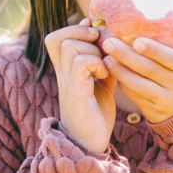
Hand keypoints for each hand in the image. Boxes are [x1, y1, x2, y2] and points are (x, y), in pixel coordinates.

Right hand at [44, 20, 115, 153]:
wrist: (90, 143)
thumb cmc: (95, 115)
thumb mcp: (103, 84)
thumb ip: (105, 65)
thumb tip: (116, 47)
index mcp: (66, 70)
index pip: (56, 38)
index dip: (75, 30)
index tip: (95, 35)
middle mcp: (62, 73)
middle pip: (57, 37)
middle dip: (82, 35)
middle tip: (100, 48)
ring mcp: (66, 81)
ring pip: (70, 45)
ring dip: (92, 51)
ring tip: (104, 67)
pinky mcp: (76, 91)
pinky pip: (81, 61)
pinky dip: (96, 63)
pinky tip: (104, 76)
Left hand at [101, 25, 172, 123]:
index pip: (171, 58)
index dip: (154, 51)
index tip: (136, 41)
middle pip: (150, 70)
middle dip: (127, 56)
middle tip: (108, 43)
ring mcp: (166, 100)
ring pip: (139, 86)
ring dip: (120, 72)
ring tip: (105, 59)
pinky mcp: (154, 111)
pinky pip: (135, 96)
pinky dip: (123, 84)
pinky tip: (111, 73)